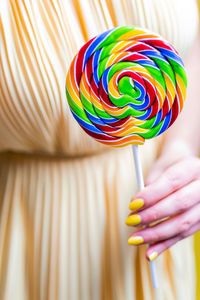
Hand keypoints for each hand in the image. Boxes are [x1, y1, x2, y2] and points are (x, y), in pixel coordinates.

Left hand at [125, 145, 199, 260]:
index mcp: (192, 168)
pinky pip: (184, 234)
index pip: (172, 182)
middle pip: (179, 204)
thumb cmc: (172, 166)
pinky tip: (150, 252)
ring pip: (183, 223)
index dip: (151, 195)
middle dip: (153, 215)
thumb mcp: (161, 168)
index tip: (132, 204)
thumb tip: (137, 208)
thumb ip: (150, 185)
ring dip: (157, 235)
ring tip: (135, 239)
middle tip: (131, 221)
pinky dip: (165, 244)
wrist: (191, 169)